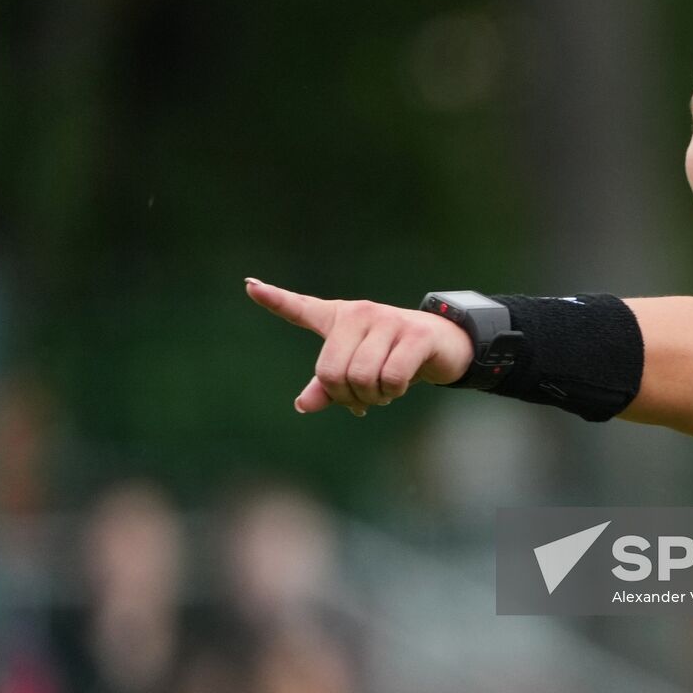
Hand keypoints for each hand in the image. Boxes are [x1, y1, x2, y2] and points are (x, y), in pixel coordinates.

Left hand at [245, 278, 474, 415]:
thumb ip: (328, 387)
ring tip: (385, 390)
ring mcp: (387, 320)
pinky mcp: (414, 334)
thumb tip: (302, 405)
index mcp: (339, 320)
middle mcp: (359, 314)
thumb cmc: (391, 357)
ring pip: (361, 378)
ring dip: (374, 397)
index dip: (275, 299)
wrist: (443, 345)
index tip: (250, 287)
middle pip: (332, 372)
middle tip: (364, 398)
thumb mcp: (357, 371)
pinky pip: (390, 377)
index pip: (301, 309)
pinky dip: (394, 391)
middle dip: (347, 396)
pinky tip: (401, 385)